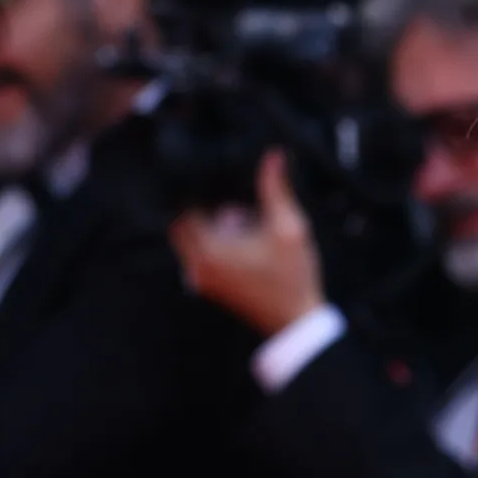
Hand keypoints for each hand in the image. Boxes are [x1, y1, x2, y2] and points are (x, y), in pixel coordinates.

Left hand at [170, 149, 326, 334]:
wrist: (295, 321)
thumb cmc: (293, 278)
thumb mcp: (288, 228)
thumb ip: (275, 190)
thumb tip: (274, 155)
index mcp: (209, 251)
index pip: (182, 209)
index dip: (195, 191)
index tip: (212, 181)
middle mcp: (197, 267)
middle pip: (182, 223)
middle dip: (204, 209)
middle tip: (233, 205)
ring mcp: (201, 279)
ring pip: (191, 239)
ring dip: (210, 226)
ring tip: (245, 224)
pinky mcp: (208, 286)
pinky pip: (200, 255)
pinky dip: (215, 243)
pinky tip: (244, 241)